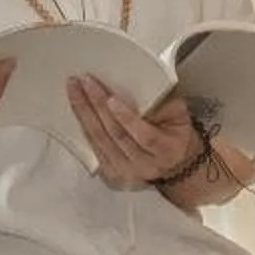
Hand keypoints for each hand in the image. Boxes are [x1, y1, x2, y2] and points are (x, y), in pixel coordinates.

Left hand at [69, 75, 199, 190]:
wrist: (174, 162)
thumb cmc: (175, 134)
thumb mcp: (179, 114)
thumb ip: (163, 102)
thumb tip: (139, 86)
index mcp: (165, 149)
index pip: (144, 136)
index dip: (126, 118)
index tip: (111, 99)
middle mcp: (144, 164)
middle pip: (115, 135)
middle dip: (97, 106)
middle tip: (86, 83)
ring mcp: (125, 170)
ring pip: (99, 140)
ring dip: (84, 113)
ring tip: (75, 90)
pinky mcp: (110, 171)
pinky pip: (92, 146)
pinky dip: (83, 125)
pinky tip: (77, 108)